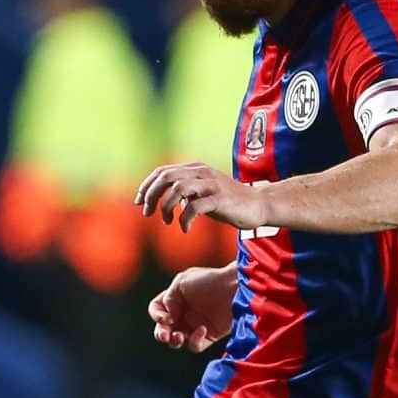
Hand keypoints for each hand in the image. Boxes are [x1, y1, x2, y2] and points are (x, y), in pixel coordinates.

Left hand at [135, 162, 270, 231]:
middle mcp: (201, 173)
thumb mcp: (203, 193)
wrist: (259, 205)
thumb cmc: (229, 202)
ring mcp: (211, 185)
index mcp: (195, 169)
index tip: (139, 202)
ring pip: (179, 188)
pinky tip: (184, 229)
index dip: (147, 186)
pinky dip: (185, 219)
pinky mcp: (220, 200)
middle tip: (147, 213)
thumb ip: (185, 193)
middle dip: (151, 195)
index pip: (163, 171)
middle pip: (167, 176)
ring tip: (167, 221)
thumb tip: (164, 200)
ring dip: (166, 206)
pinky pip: (195, 206)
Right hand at [148, 264, 234, 351]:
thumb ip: (168, 299)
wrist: (235, 289)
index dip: (157, 315)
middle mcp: (184, 312)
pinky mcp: (209, 336)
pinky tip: (202, 329)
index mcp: (175, 298)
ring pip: (177, 341)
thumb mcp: (181, 282)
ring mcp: (196, 325)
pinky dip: (194, 340)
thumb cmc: (208, 281)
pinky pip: (195, 346)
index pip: (157, 310)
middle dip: (161, 334)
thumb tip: (169, 319)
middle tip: (165, 336)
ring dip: (174, 341)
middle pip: (163, 329)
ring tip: (179, 337)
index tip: (168, 317)